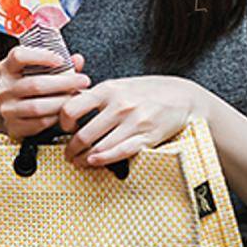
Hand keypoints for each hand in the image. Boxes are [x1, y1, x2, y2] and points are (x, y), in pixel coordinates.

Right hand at [0, 46, 89, 137]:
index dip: (41, 56)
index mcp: (7, 68)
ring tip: (77, 98)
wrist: (19, 115)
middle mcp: (3, 87)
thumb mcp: (42, 72)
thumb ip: (61, 66)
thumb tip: (78, 59)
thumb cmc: (34, 87)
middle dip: (64, 83)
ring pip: (37, 106)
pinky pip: (39, 123)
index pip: (18, 56)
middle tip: (83, 81)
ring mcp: (6, 108)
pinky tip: (65, 112)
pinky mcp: (13, 125)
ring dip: (62, 102)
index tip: (61, 60)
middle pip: (35, 84)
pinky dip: (55, 118)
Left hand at [60, 75, 200, 168]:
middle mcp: (119, 106)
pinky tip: (94, 162)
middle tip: (68, 153)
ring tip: (78, 161)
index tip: (65, 129)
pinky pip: (120, 153)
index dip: (62, 122)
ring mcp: (134, 123)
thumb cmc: (148, 91)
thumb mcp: (118, 85)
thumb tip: (66, 102)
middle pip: (84, 134)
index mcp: (107, 90)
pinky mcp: (147, 138)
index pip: (71, 108)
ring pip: (99, 148)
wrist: (184, 96)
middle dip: (71, 148)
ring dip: (84, 158)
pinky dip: (103, 160)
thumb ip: (94, 95)